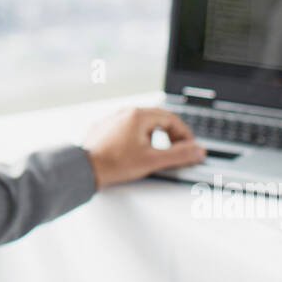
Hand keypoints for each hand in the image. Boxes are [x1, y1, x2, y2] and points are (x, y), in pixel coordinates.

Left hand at [81, 106, 205, 188]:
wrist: (84, 168)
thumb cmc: (113, 163)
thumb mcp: (153, 160)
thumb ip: (179, 155)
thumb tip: (198, 150)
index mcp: (138, 115)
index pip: (170, 118)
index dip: (184, 133)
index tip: (188, 146)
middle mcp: (124, 113)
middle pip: (156, 119)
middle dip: (170, 134)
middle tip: (176, 149)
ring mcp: (113, 119)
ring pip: (140, 124)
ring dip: (153, 136)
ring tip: (156, 152)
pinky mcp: (104, 129)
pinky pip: (126, 129)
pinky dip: (137, 138)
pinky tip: (135, 152)